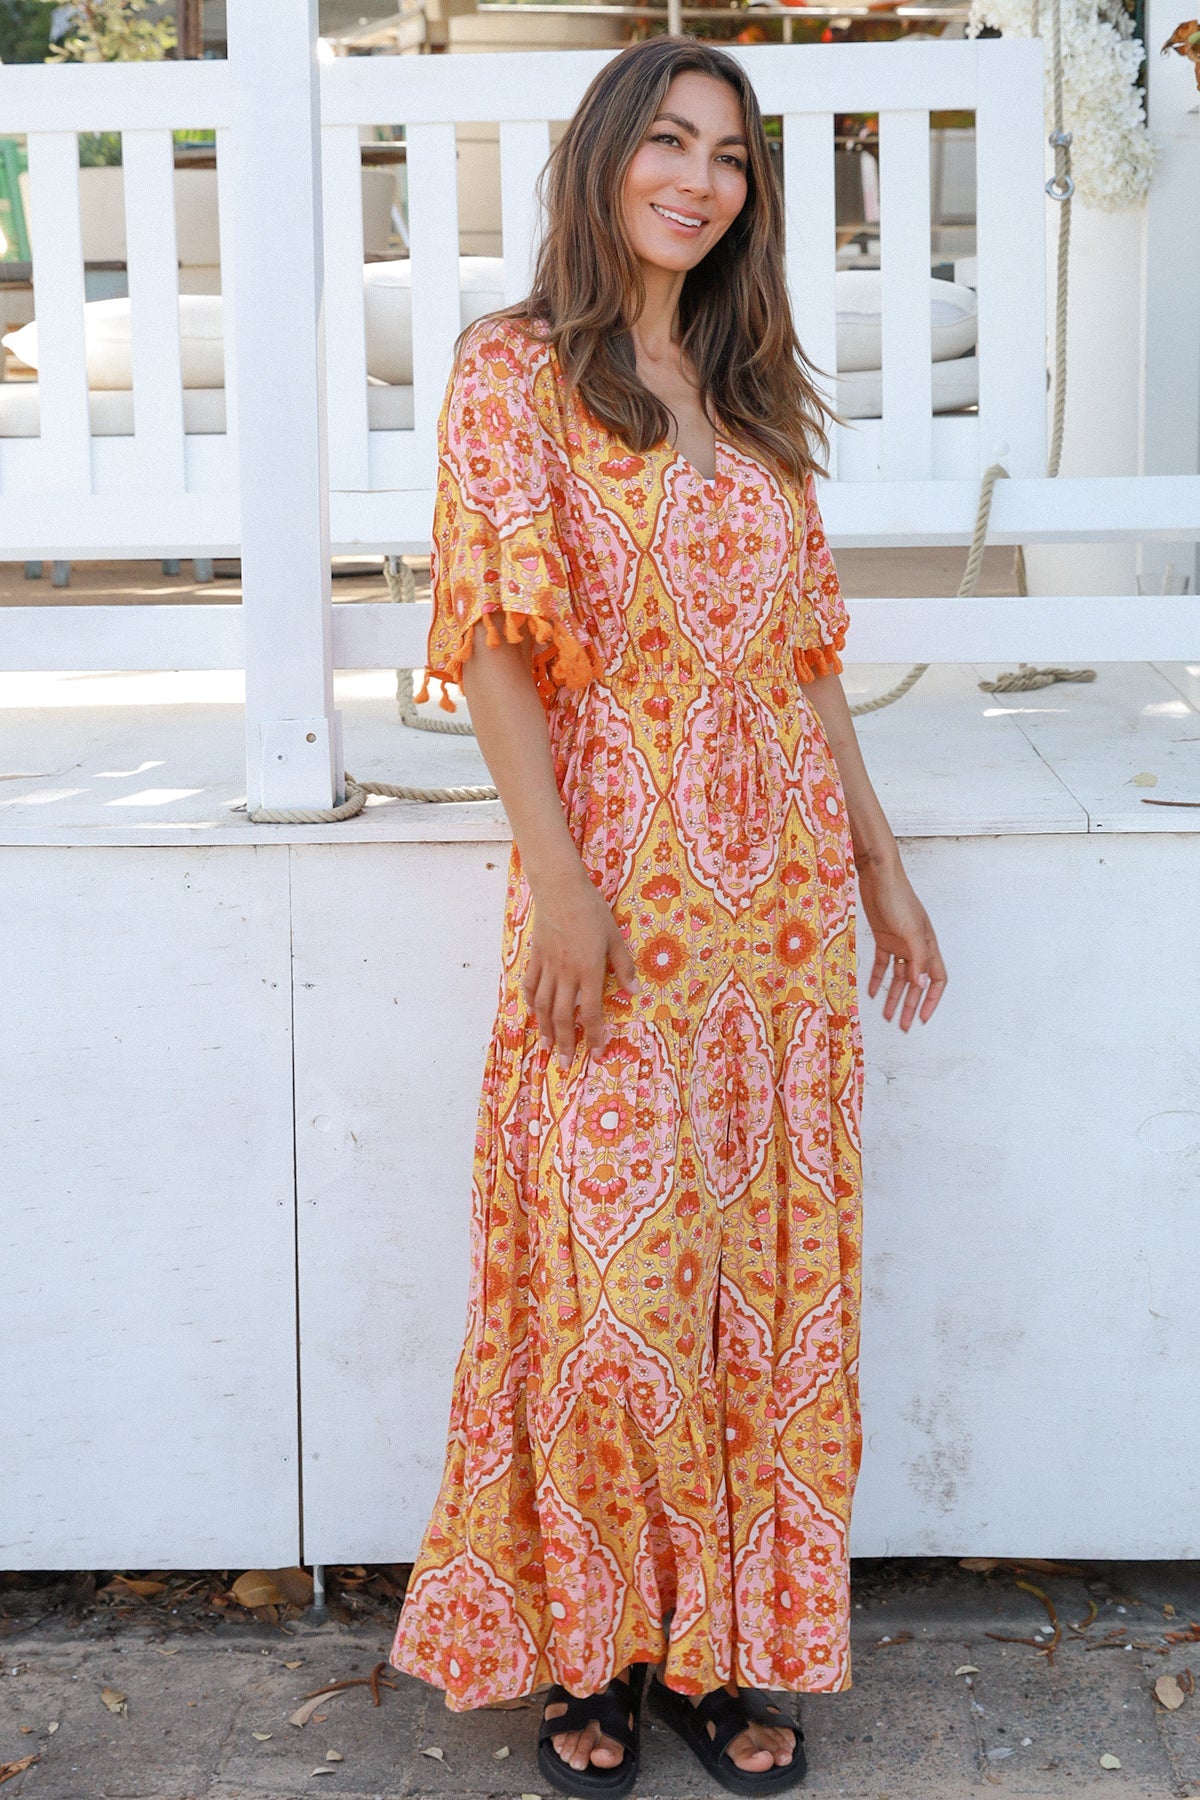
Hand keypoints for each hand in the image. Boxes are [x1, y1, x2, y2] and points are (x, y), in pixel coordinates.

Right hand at [523, 867, 638, 1063]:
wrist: (560, 889)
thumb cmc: (592, 911)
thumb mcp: (614, 937)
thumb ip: (623, 966)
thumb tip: (634, 992)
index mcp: (588, 970)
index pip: (590, 1012)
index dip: (593, 1035)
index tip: (596, 1053)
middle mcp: (566, 973)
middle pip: (562, 1016)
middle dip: (566, 1042)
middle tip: (566, 1063)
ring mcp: (547, 966)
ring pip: (542, 1005)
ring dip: (545, 1029)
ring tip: (547, 1047)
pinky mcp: (535, 957)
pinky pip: (529, 985)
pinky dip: (530, 1002)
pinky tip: (533, 1014)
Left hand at [857, 858, 946, 1030]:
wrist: (878, 877)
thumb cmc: (898, 899)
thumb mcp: (910, 930)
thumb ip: (918, 957)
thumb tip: (922, 984)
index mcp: (928, 946)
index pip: (937, 979)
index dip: (931, 1000)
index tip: (922, 1019)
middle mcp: (916, 947)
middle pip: (916, 983)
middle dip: (910, 1005)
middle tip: (903, 1026)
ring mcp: (900, 943)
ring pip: (899, 977)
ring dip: (893, 996)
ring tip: (886, 1016)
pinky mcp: (883, 937)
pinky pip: (882, 964)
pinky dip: (877, 978)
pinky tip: (871, 992)